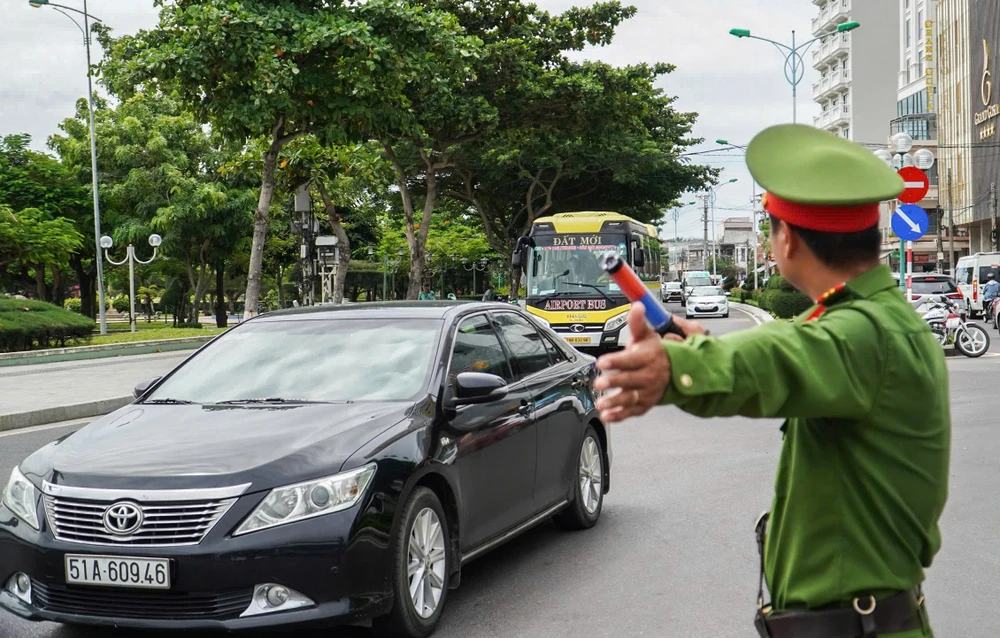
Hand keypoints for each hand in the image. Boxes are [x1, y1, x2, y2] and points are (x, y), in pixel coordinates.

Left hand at [593, 307, 706, 422]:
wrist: (675, 372)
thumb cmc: (655, 353)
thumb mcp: (647, 335)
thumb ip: (637, 323)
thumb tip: (637, 306)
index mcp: (648, 358)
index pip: (632, 360)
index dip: (616, 361)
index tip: (602, 362)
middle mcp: (648, 376)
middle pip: (631, 380)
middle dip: (614, 382)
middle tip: (599, 383)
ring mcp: (647, 391)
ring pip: (631, 398)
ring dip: (616, 402)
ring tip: (602, 403)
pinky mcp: (644, 403)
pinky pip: (632, 411)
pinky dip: (620, 415)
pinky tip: (607, 415)